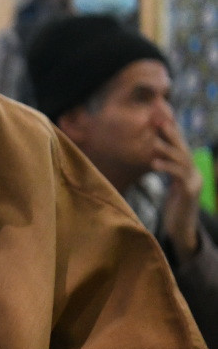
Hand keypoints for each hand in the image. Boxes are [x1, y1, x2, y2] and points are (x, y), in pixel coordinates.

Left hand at [152, 118, 202, 260]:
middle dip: (172, 135)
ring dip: (167, 150)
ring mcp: (195, 182)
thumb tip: (155, 154)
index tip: (159, 119)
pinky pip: (179, 177)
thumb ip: (167, 170)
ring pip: (183, 161)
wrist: (181, 230)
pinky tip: (154, 163)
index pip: (181, 147)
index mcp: (188, 170)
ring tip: (153, 142)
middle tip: (160, 121)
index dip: (171, 133)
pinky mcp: (191, 193)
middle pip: (184, 150)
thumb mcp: (170, 185)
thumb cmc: (173, 207)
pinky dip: (167, 168)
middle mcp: (194, 173)